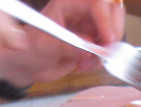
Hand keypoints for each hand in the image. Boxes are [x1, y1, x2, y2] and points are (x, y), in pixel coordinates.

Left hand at [0, 0, 126, 86]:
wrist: (27, 66)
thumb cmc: (28, 50)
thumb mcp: (44, 46)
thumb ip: (66, 46)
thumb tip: (88, 50)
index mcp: (68, 4)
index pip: (96, 3)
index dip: (105, 20)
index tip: (108, 40)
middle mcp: (82, 13)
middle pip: (112, 13)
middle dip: (114, 33)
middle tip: (106, 52)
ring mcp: (88, 29)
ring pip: (113, 33)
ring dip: (106, 51)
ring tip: (87, 62)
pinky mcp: (92, 45)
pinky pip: (107, 50)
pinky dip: (100, 61)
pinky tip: (84, 65)